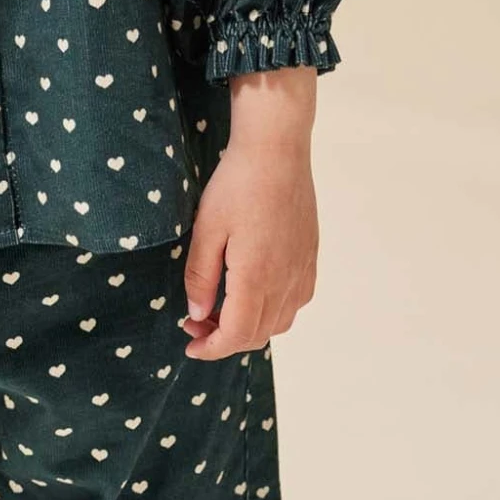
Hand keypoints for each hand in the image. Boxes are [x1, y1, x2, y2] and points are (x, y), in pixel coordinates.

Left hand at [180, 76, 318, 360]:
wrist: (277, 151)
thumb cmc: (237, 184)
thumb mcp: (207, 228)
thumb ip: (201, 276)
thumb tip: (199, 315)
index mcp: (257, 278)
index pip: (237, 335)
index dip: (211, 348)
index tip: (190, 344)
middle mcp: (286, 283)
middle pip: (258, 334)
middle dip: (224, 339)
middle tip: (195, 321)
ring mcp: (302, 272)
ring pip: (278, 323)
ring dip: (248, 327)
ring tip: (220, 309)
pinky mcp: (310, 259)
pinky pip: (294, 303)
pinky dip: (270, 312)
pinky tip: (251, 292)